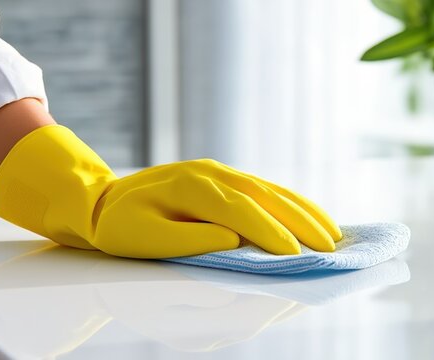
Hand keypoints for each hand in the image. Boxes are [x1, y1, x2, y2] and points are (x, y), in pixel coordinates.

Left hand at [0, 125, 341, 257]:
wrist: (101, 199)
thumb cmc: (121, 226)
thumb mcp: (145, 239)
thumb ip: (190, 240)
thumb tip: (233, 241)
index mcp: (191, 187)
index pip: (240, 211)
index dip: (270, 233)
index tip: (295, 254)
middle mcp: (210, 173)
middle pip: (265, 194)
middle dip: (300, 221)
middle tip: (330, 245)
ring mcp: (217, 171)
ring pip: (270, 188)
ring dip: (303, 209)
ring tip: (332, 231)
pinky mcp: (221, 176)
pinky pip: (263, 187)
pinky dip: (289, 201)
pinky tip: (307, 214)